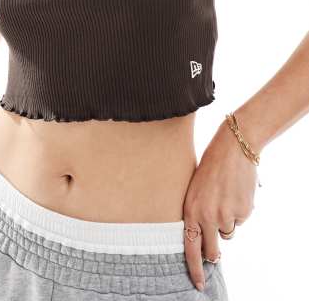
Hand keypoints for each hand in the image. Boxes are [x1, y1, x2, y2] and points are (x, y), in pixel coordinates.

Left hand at [182, 120, 258, 290]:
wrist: (231, 148)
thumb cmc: (210, 166)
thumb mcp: (194, 189)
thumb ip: (197, 213)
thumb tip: (206, 238)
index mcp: (190, 210)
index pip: (190, 248)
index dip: (194, 269)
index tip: (199, 284)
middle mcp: (207, 217)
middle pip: (213, 251)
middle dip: (215, 254)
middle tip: (215, 252)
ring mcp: (226, 216)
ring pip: (228, 233)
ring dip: (227, 222)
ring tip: (224, 198)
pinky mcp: (243, 212)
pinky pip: (241, 220)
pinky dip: (239, 211)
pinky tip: (235, 192)